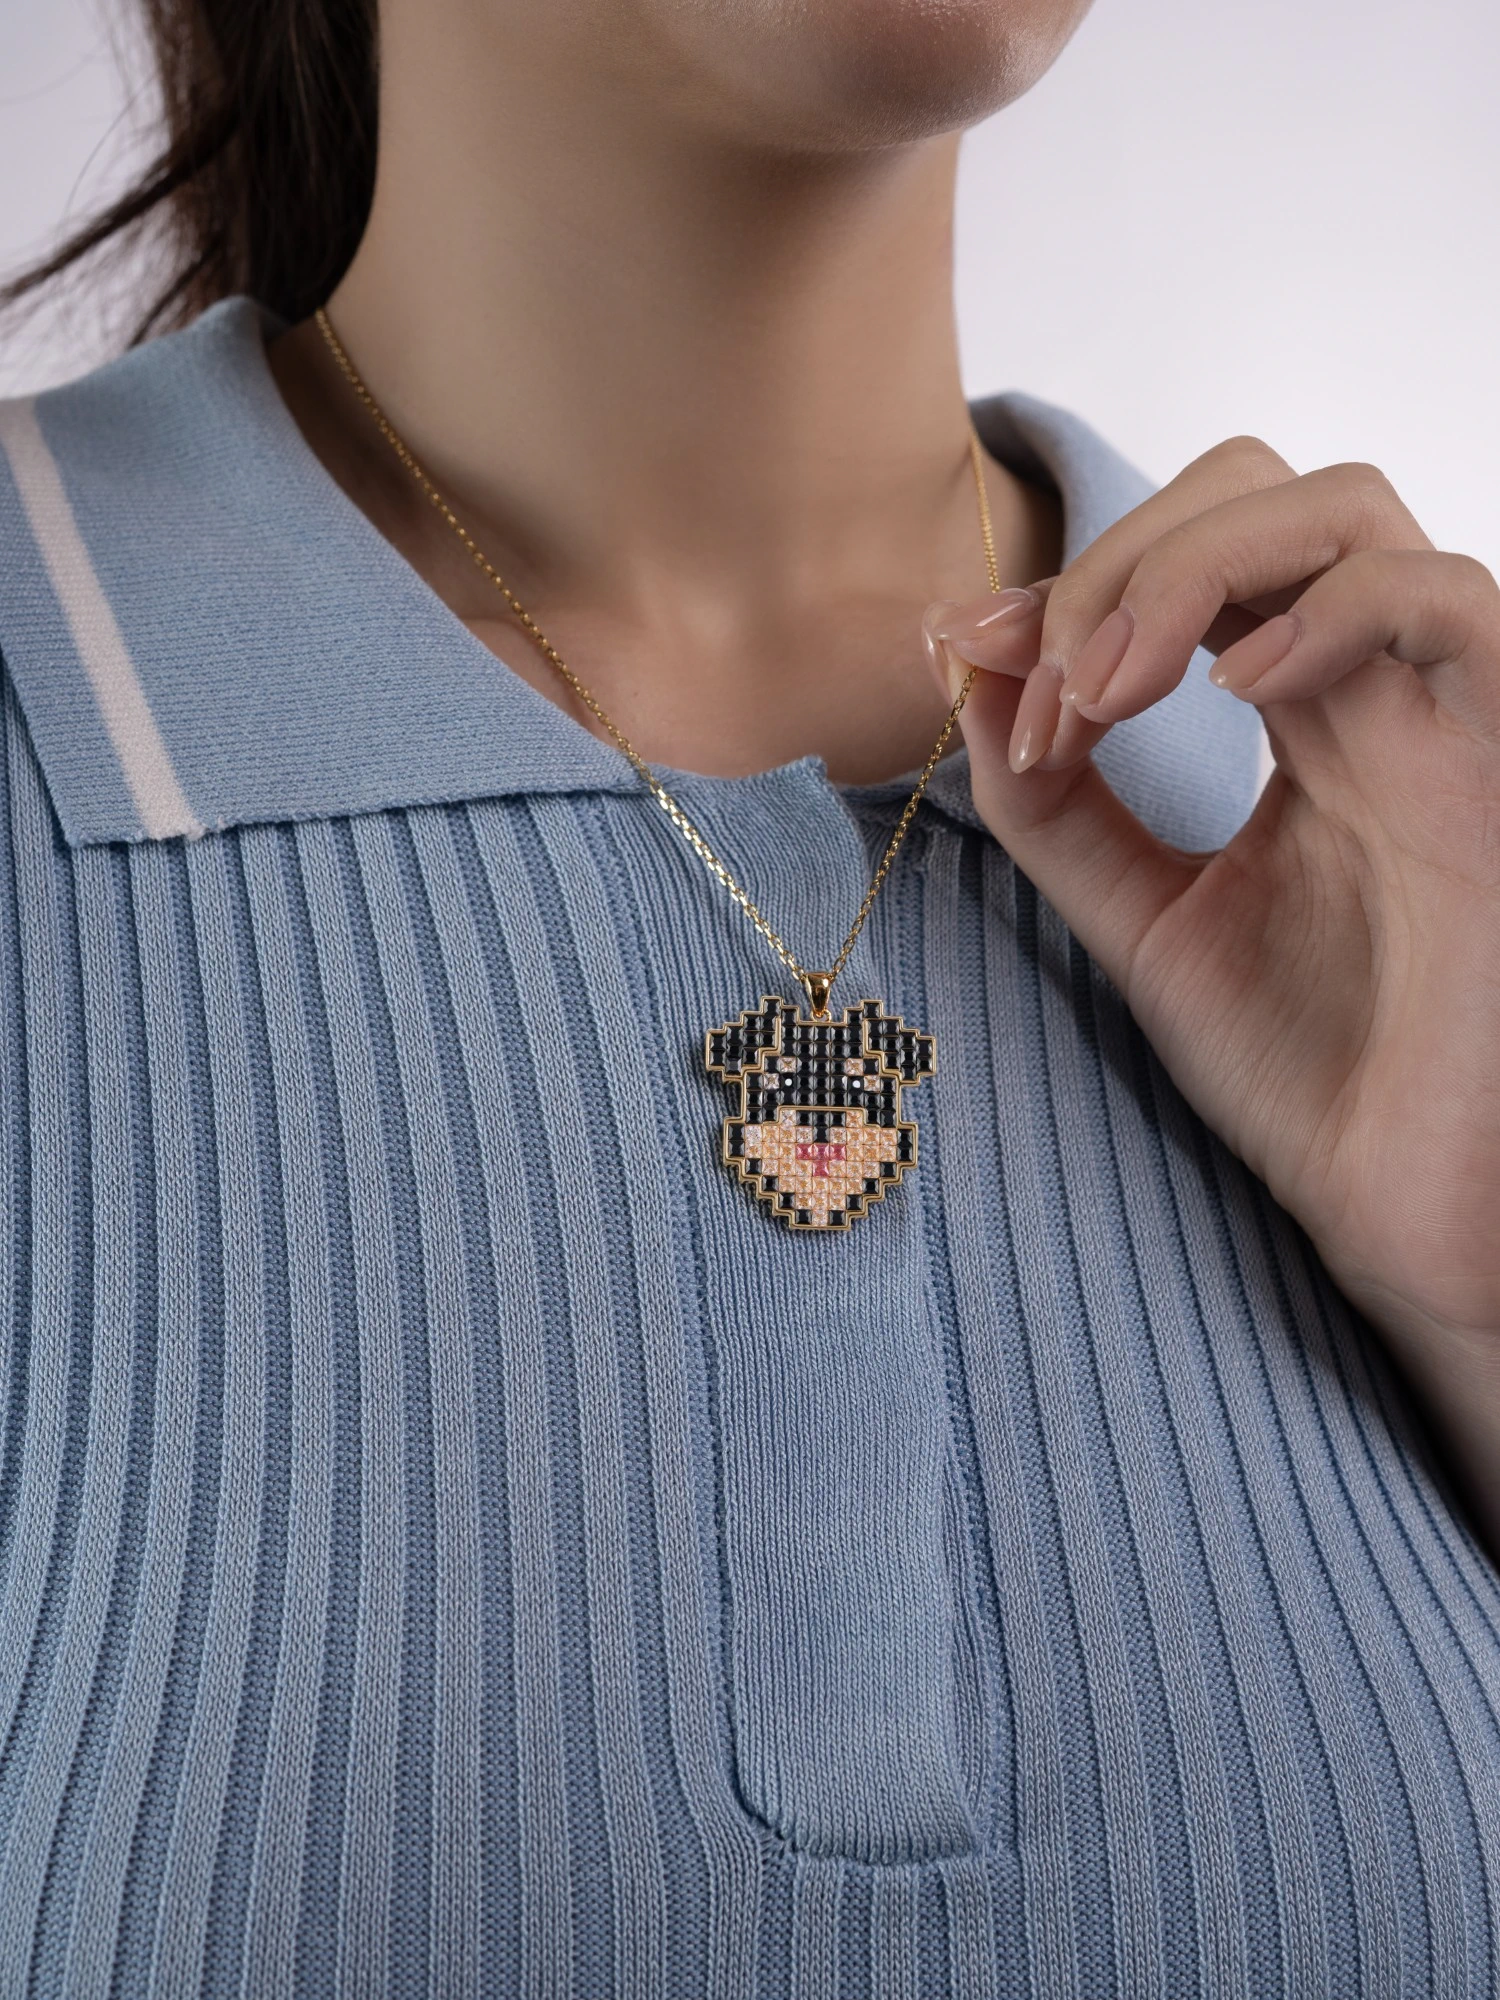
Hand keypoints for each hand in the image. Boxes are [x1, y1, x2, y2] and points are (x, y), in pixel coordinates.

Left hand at [924, 437, 1499, 1416]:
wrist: (1408, 1205)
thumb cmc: (1303, 1071)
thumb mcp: (1139, 920)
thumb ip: (1055, 806)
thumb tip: (964, 665)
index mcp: (1302, 717)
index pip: (1188, 559)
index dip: (1064, 585)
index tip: (966, 656)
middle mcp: (1376, 691)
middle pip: (1257, 495)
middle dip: (1117, 564)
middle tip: (1051, 690)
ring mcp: (1446, 714)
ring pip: (1345, 512)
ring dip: (1190, 572)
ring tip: (1109, 692)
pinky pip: (1445, 597)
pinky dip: (1320, 610)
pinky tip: (1233, 695)